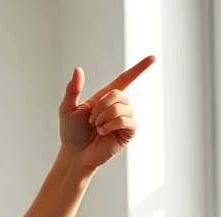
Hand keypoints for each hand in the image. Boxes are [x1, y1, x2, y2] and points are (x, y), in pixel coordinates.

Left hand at [58, 55, 155, 171]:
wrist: (74, 154)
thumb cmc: (71, 133)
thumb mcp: (67, 109)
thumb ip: (72, 89)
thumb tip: (78, 69)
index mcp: (105, 98)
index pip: (125, 79)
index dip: (139, 68)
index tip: (153, 57)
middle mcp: (118, 106)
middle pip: (118, 94)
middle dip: (101, 107)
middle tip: (91, 120)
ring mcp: (124, 119)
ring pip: (122, 108)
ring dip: (104, 117)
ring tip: (96, 128)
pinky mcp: (128, 132)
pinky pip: (126, 120)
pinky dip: (111, 125)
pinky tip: (103, 132)